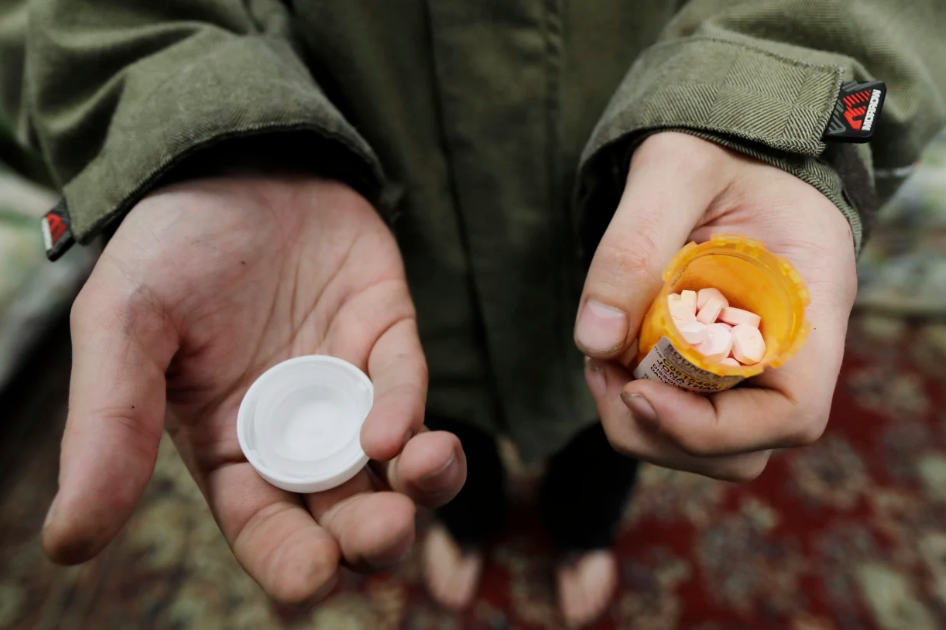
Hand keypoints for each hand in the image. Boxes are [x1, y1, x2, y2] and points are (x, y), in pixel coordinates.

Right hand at [43, 175, 465, 600]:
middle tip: (383, 535)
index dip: (292, 563)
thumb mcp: (123, 326)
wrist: (226, 159)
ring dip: (421, 486)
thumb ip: (108, 426)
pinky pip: (407, 384)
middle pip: (346, 511)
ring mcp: (349, 384)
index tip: (312, 580)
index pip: (266, 529)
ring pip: (398, 463)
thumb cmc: (169, 246)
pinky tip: (396, 427)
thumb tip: (68, 539)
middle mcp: (298, 429)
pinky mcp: (387, 334)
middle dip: (372, 535)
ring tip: (420, 478)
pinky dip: (407, 409)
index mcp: (232, 447)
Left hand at [575, 132, 856, 480]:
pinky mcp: (719, 364)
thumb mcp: (674, 168)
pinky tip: (608, 353)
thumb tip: (595, 340)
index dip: (712, 429)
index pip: (791, 412)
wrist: (731, 142)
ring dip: (642, 422)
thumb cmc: (719, 143)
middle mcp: (793, 348)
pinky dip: (637, 401)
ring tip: (601, 359)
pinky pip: (685, 411)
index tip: (637, 393)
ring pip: (709, 444)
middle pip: (741, 447)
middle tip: (601, 370)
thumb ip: (634, 244)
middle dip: (659, 430)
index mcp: (810, 301)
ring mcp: (757, 363)